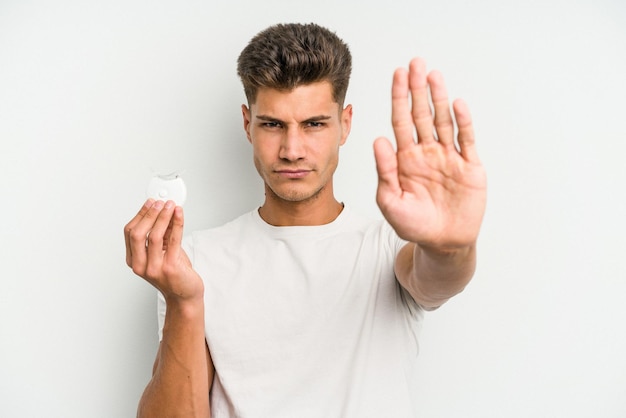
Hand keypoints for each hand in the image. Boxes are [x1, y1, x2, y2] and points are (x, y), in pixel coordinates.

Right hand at [124, 199, 202, 301]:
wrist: (184, 296)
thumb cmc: (174, 276)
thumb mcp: (162, 253)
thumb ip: (162, 235)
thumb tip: (165, 212)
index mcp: (134, 261)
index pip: (130, 233)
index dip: (140, 215)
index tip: (150, 203)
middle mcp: (141, 266)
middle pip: (138, 233)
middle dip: (149, 214)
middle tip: (159, 202)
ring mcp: (154, 268)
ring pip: (154, 236)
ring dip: (163, 217)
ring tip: (170, 205)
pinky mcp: (170, 268)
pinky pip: (173, 240)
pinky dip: (176, 223)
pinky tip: (179, 214)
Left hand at [374, 57, 486, 249]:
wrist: (442, 243)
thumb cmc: (413, 225)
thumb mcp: (391, 200)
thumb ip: (384, 171)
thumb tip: (378, 139)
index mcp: (406, 158)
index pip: (400, 121)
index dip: (399, 97)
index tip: (398, 74)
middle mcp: (427, 152)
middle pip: (421, 114)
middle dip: (418, 88)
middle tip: (416, 63)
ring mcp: (449, 158)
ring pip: (443, 121)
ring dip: (439, 98)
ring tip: (434, 75)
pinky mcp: (469, 167)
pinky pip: (465, 140)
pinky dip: (462, 122)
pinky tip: (456, 104)